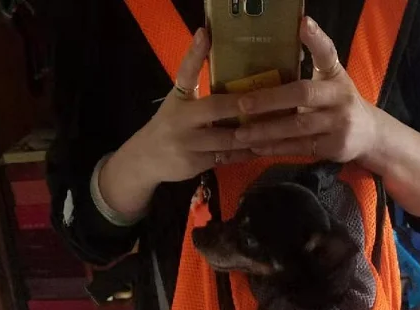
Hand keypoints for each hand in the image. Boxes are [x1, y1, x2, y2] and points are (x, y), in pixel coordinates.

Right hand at [128, 29, 253, 184]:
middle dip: (241, 105)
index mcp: (178, 98)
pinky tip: (261, 149)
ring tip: (273, 126)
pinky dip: (244, 154)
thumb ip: (195, 83)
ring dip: (250, 134)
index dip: (194, 53)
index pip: (185, 73)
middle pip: (215, 108)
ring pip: (226, 138)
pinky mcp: (195, 164)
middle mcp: (181, 119)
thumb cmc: (170, 124)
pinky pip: (226, 158)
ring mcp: (188, 144)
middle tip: (265, 98)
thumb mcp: (178, 101)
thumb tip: (214, 49)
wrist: (146, 159)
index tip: (205, 35)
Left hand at [232, 17, 377, 164]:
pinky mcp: (333, 147)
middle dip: (270, 99)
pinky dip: (276, 148)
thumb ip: (312, 64)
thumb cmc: (339, 102)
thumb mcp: (332, 79)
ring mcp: (338, 124)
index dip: (316, 39)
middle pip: (303, 95)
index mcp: (336, 76)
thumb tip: (280, 44)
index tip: (304, 24)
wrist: (369, 134)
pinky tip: (256, 148)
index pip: (328, 54)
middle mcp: (340, 98)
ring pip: (298, 127)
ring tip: (241, 133)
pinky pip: (299, 148)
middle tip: (243, 104)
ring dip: (267, 131)